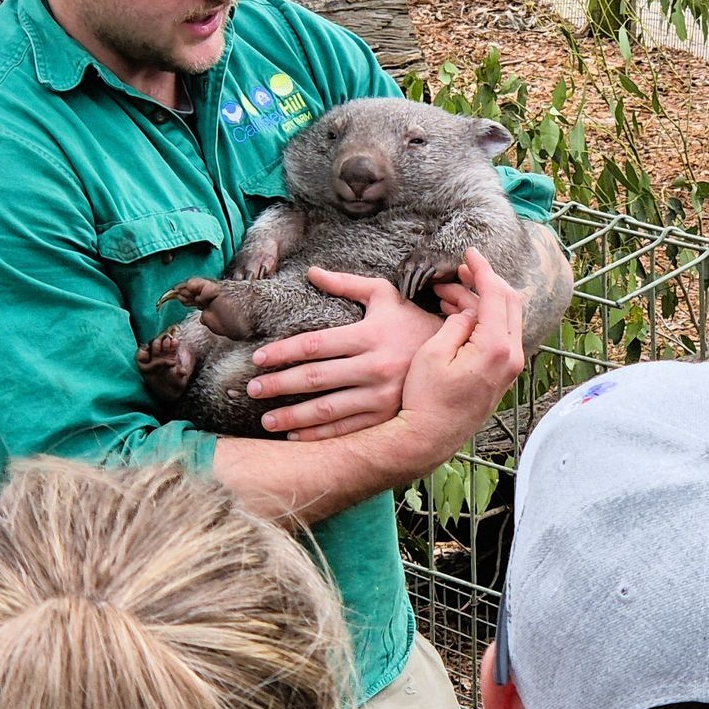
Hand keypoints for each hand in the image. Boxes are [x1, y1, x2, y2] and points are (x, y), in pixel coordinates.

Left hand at [245, 269, 439, 439]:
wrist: (456, 354)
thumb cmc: (413, 320)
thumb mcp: (384, 295)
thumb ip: (347, 284)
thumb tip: (312, 272)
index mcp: (369, 335)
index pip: (314, 345)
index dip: (283, 353)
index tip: (258, 360)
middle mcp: (374, 366)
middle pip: (315, 378)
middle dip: (279, 385)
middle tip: (253, 390)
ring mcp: (381, 395)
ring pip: (328, 409)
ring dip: (293, 416)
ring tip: (266, 419)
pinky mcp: (388, 416)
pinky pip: (348, 429)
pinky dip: (320, 435)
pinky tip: (296, 434)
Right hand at [387, 250, 525, 477]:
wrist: (431, 437)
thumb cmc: (426, 398)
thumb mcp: (434, 353)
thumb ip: (456, 323)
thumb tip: (468, 309)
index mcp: (495, 348)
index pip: (496, 295)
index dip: (482, 269)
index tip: (468, 253)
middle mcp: (511, 357)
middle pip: (509, 302)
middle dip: (484, 281)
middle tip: (458, 270)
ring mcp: (510, 366)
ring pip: (505, 318)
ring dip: (480, 300)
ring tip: (446, 294)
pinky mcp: (502, 373)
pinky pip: (500, 334)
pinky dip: (482, 318)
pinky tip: (457, 314)